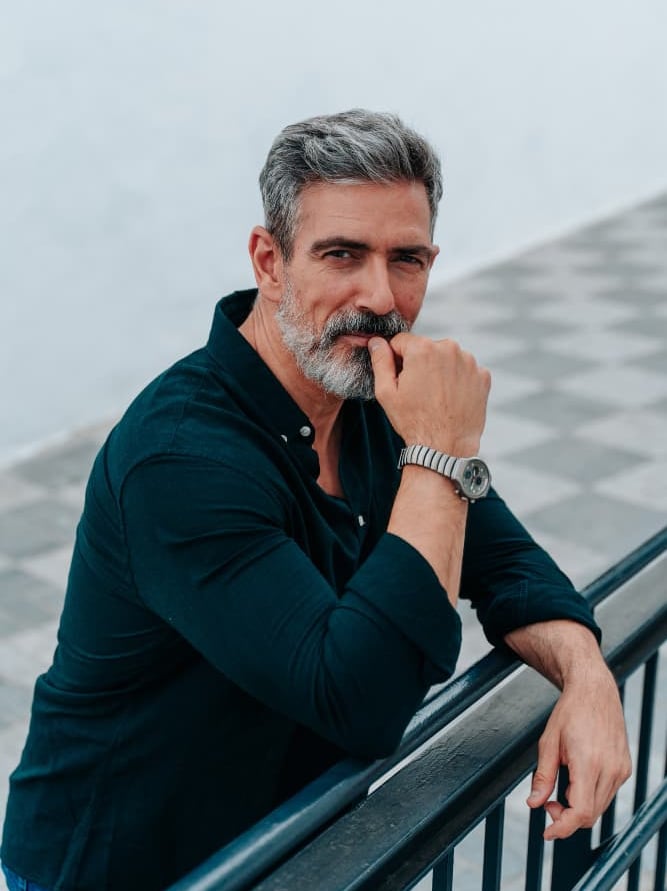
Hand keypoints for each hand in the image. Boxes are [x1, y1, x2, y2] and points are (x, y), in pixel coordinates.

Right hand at [368, 333, 490, 455]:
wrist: (445, 447)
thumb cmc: (413, 422)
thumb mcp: (386, 392)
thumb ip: (380, 361)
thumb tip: (376, 342)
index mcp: (423, 349)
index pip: (402, 341)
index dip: (396, 358)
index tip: (400, 377)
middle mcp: (449, 349)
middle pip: (427, 348)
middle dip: (420, 363)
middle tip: (418, 391)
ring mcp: (469, 362)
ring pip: (447, 358)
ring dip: (440, 370)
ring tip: (435, 397)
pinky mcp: (483, 376)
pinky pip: (465, 371)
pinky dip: (458, 381)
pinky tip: (451, 399)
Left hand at [527, 665, 631, 839]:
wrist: (594, 691)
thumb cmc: (569, 713)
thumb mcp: (548, 742)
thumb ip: (542, 776)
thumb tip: (533, 804)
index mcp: (588, 762)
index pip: (580, 812)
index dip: (562, 828)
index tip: (547, 833)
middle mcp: (610, 769)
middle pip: (589, 815)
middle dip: (566, 816)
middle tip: (548, 802)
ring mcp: (621, 770)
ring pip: (599, 807)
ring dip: (578, 807)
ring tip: (562, 786)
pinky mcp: (625, 768)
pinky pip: (607, 794)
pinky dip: (590, 795)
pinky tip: (577, 778)